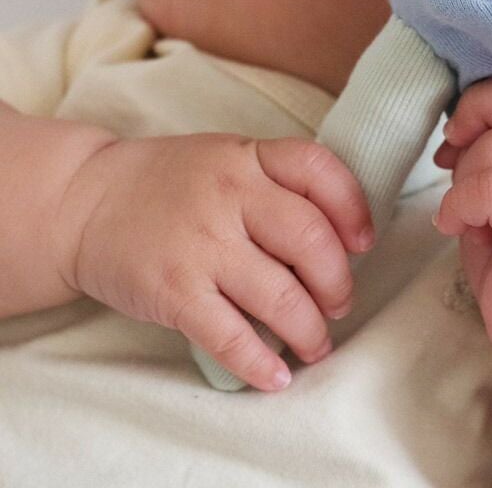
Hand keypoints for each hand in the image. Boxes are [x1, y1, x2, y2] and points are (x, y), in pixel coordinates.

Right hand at [57, 134, 373, 390]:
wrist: (85, 202)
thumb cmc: (171, 182)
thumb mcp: (227, 158)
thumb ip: (277, 184)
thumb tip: (339, 238)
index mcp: (248, 157)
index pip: (319, 170)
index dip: (354, 208)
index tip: (364, 242)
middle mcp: (229, 195)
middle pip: (310, 239)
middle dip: (338, 281)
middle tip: (340, 302)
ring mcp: (200, 244)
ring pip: (280, 296)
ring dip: (311, 329)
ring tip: (317, 342)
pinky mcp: (173, 290)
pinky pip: (230, 335)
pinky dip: (260, 362)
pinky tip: (277, 375)